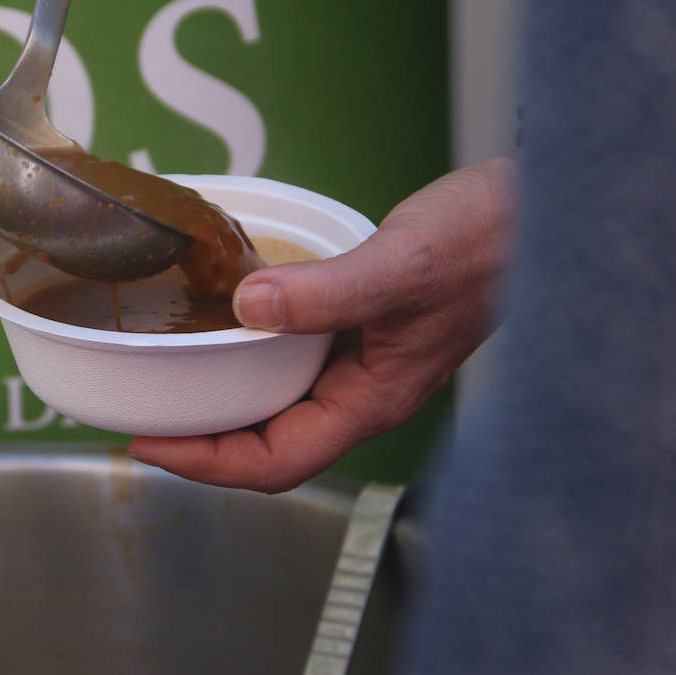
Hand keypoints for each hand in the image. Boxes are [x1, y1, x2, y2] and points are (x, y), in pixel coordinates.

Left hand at [128, 156, 517, 492]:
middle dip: (203, 442)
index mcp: (373, 399)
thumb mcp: (402, 264)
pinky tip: (224, 324)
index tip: (149, 443)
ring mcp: (363, 364)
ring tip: (167, 380)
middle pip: (270, 445)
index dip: (207, 463)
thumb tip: (247, 305)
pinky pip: (294, 361)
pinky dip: (250, 355)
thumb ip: (328, 291)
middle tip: (141, 416)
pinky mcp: (362, 331)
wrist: (534, 211)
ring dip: (223, 401)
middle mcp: (364, 392)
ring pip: (280, 405)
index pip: (277, 462)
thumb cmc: (487, 241)